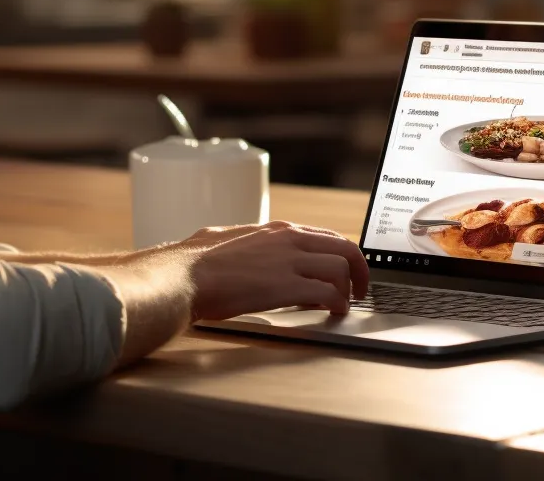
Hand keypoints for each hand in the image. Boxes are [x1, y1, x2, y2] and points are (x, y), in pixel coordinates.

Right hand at [173, 221, 368, 320]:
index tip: (347, 271)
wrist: (184, 275)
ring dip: (347, 291)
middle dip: (359, 271)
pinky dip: (338, 304)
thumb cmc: (196, 263)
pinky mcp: (286, 286)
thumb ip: (249, 246)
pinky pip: (329, 293)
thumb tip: (250, 252)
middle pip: (345, 248)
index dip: (344, 256)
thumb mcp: (229, 241)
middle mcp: (289, 239)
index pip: (327, 236)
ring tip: (343, 307)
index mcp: (277, 230)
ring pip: (341, 269)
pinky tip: (334, 313)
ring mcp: (290, 261)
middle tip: (359, 291)